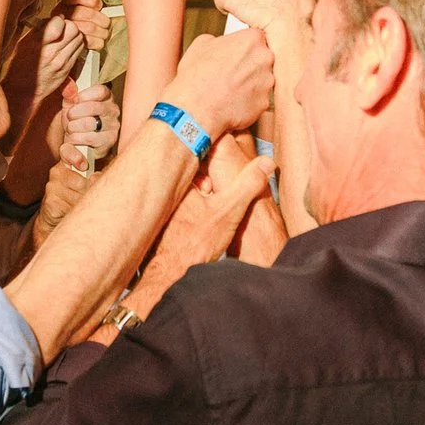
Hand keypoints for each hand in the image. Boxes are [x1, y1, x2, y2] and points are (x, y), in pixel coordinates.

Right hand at [20, 0, 103, 106]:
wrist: (24, 91)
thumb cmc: (20, 66)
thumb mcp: (24, 43)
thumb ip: (40, 29)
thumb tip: (56, 18)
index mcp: (38, 44)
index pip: (59, 23)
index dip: (58, 20)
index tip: (54, 22)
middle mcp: (52, 53)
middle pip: (74, 29)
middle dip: (69, 26)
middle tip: (62, 29)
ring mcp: (62, 62)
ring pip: (79, 39)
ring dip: (74, 35)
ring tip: (64, 38)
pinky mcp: (68, 69)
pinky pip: (79, 50)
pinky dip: (75, 45)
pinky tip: (66, 47)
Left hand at [54, 80, 119, 170]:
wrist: (78, 142)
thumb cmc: (77, 120)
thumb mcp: (71, 105)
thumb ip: (69, 95)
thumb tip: (69, 88)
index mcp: (107, 97)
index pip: (100, 91)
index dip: (84, 95)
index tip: (75, 101)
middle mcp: (113, 110)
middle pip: (93, 107)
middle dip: (74, 112)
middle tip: (69, 117)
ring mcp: (113, 126)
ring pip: (89, 123)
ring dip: (73, 126)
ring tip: (71, 128)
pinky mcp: (109, 141)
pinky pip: (89, 138)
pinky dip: (75, 138)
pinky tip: (73, 138)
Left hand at [137, 133, 276, 292]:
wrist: (169, 276)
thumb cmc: (196, 244)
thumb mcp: (229, 212)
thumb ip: (248, 184)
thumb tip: (267, 161)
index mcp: (180, 178)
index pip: (195, 148)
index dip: (212, 148)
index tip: (221, 154)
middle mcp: (165, 186)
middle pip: (187, 165)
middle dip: (204, 171)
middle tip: (213, 186)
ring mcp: (159, 201)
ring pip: (180, 183)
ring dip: (195, 187)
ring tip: (208, 200)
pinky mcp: (158, 215)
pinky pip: (173, 198)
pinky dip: (186, 202)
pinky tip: (194, 218)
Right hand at [159, 29, 273, 140]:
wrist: (194, 110)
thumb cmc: (195, 78)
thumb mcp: (202, 43)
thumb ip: (222, 39)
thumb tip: (224, 43)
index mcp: (252, 39)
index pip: (256, 37)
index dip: (243, 46)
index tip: (236, 52)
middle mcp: (265, 58)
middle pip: (262, 58)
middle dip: (249, 64)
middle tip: (231, 71)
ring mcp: (267, 82)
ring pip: (262, 79)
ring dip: (250, 82)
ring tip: (229, 87)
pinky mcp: (264, 103)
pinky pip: (259, 98)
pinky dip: (248, 100)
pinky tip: (232, 100)